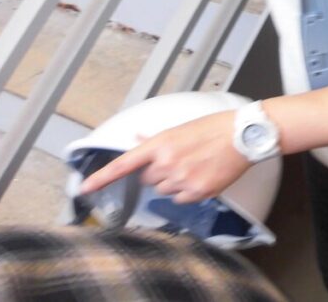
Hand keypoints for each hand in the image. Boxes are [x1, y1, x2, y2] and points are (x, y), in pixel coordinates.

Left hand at [80, 111, 251, 203]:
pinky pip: (180, 199)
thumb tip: (138, 137)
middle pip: (147, 179)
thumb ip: (156, 138)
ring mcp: (182, 179)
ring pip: (163, 190)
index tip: (85, 188)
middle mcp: (167, 163)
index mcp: (160, 144)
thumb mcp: (181, 128)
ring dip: (173, 182)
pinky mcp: (197, 192)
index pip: (123, 164)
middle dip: (157, 172)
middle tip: (178, 160)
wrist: (242, 135)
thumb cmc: (214, 127)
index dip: (101, 178)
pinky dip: (187, 192)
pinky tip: (201, 176)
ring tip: (194, 166)